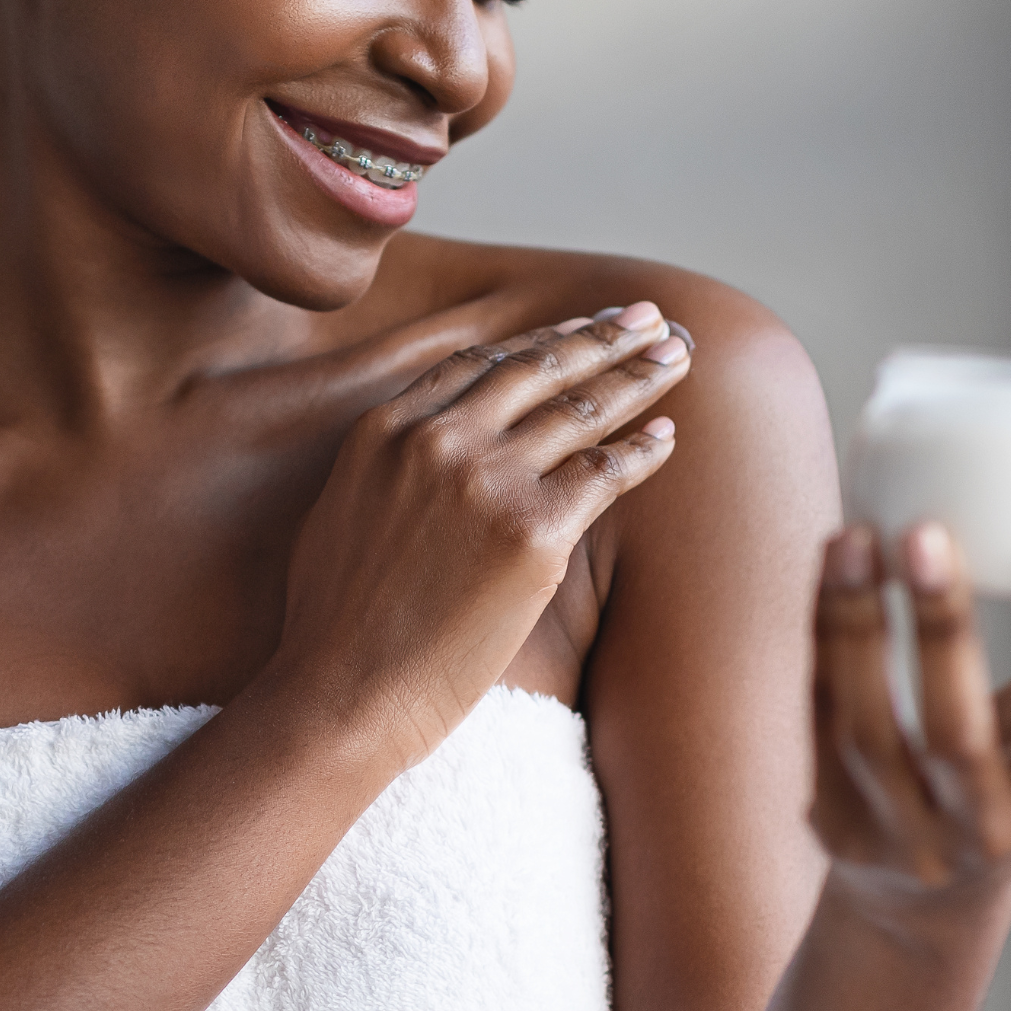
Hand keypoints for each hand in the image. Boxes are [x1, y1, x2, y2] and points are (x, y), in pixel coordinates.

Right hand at [274, 304, 690, 771]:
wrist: (341, 694)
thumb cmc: (333, 627)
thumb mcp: (340, 513)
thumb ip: (389, 467)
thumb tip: (421, 454)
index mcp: (386, 429)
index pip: (479, 363)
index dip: (536, 341)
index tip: (576, 327)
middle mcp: (438, 438)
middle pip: (537, 368)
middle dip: (600, 337)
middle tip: (646, 315)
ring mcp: (487, 479)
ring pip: (581, 409)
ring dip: (637, 375)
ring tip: (677, 354)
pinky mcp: (533, 530)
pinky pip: (605, 472)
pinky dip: (643, 449)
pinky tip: (667, 434)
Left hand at [809, 491, 1010, 901]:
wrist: (925, 894)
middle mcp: (984, 828)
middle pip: (956, 736)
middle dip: (942, 631)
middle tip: (926, 532)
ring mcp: (901, 834)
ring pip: (867, 728)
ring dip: (855, 623)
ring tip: (854, 538)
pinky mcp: (834, 822)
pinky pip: (818, 720)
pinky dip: (821, 640)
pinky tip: (829, 568)